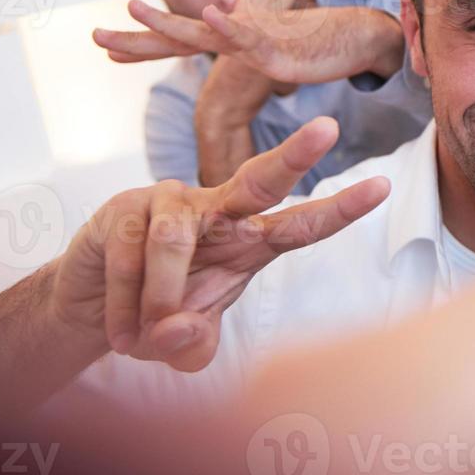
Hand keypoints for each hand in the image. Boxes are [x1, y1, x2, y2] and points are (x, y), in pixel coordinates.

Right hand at [51, 117, 388, 371]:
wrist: (92, 308)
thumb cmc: (156, 317)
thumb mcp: (184, 346)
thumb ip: (192, 347)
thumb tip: (176, 328)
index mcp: (251, 241)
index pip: (302, 224)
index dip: (341, 209)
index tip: (383, 186)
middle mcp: (220, 212)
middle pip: (261, 179)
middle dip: (295, 154)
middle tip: (329, 127)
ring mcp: (172, 201)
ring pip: (174, 243)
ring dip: (157, 299)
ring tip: (139, 338)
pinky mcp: (125, 206)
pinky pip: (130, 257)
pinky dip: (123, 306)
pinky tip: (117, 328)